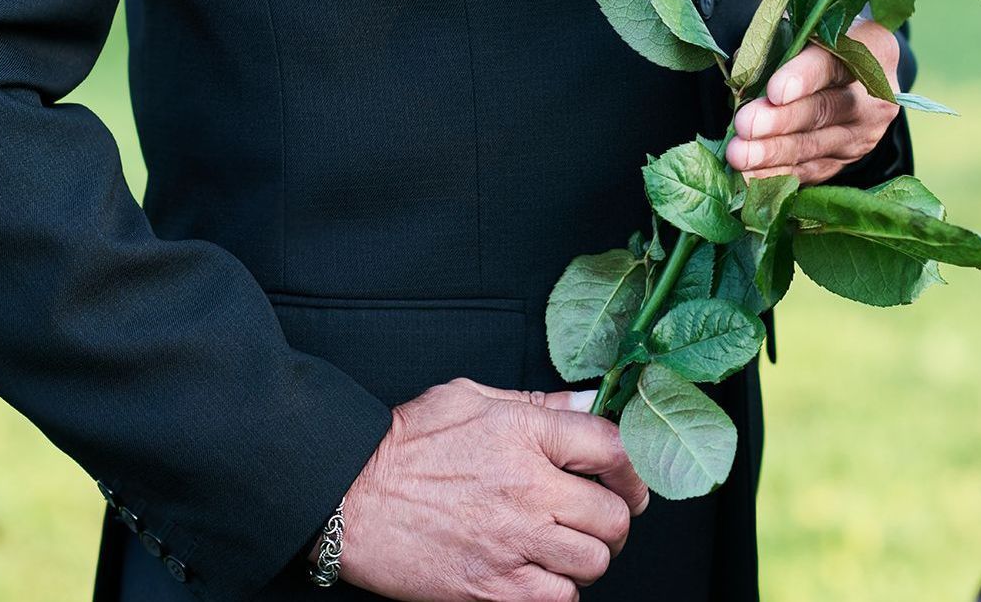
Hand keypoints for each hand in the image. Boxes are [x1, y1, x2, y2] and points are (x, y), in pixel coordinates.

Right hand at [338, 378, 648, 601]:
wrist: (347, 497)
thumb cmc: (403, 444)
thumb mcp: (470, 398)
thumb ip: (535, 403)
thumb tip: (586, 402)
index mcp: (524, 434)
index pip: (613, 448)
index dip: (634, 467)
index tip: (630, 480)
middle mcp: (527, 487)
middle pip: (613, 514)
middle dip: (616, 518)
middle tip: (600, 519)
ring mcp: (512, 541)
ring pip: (593, 561)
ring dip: (588, 557)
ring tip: (568, 547)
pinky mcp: (492, 586)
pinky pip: (558, 599)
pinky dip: (559, 591)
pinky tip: (541, 575)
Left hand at [726, 19, 900, 184]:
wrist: (853, 73)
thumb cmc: (821, 41)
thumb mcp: (808, 27)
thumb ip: (780, 43)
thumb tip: (742, 72)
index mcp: (871, 47)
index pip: (834, 62)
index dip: (803, 77)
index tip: (775, 91)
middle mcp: (874, 95)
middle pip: (823, 110)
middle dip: (780, 121)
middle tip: (745, 125)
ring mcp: (864, 134)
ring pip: (814, 146)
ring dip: (772, 153)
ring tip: (739, 155)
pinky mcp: (846, 160)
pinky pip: (810, 171)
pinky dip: (777, 175)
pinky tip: (749, 176)